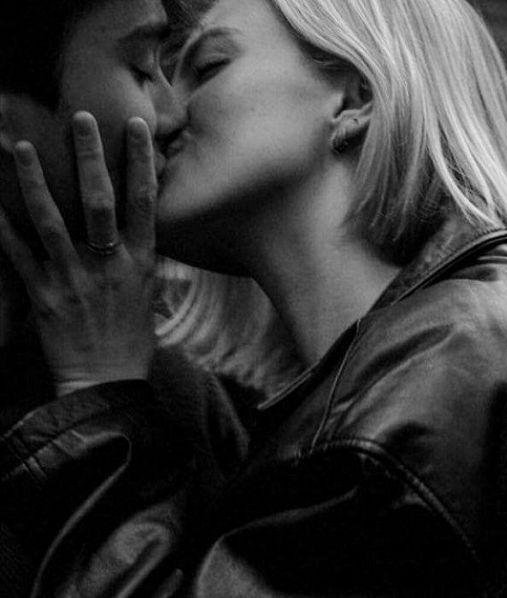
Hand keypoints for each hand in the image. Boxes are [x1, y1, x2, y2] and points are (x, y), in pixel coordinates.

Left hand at [0, 112, 156, 396]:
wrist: (107, 380)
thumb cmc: (131, 339)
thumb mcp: (148, 295)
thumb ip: (142, 259)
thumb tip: (142, 230)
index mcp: (140, 262)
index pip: (143, 202)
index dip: (140, 162)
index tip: (136, 127)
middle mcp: (109, 264)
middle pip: (99, 202)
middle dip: (90, 157)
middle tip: (81, 118)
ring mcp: (74, 278)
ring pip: (52, 221)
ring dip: (35, 182)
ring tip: (22, 146)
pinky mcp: (44, 295)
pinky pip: (18, 255)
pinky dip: (2, 227)